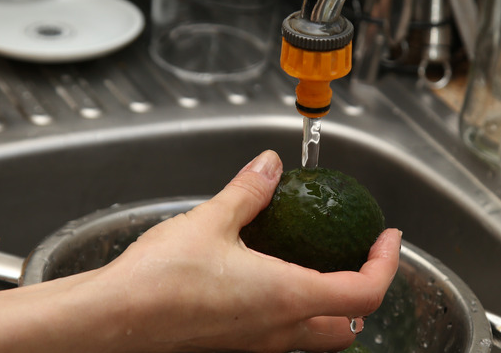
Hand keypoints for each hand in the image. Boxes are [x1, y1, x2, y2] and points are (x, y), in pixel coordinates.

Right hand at [94, 150, 400, 352]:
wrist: (113, 321)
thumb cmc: (159, 279)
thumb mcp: (211, 221)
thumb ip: (248, 191)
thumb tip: (270, 165)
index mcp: (286, 296)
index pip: (365, 291)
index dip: (387, 264)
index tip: (386, 238)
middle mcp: (277, 330)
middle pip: (349, 326)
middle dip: (363, 293)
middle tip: (356, 257)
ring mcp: (254, 345)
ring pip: (315, 338)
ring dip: (330, 308)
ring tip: (314, 267)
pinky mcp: (231, 347)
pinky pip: (279, 339)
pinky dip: (292, 314)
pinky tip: (265, 283)